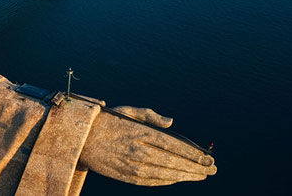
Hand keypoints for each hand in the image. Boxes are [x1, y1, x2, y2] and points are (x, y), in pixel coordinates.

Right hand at [78, 106, 215, 185]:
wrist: (79, 139)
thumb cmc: (107, 121)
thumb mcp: (127, 110)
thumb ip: (151, 115)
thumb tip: (172, 122)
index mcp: (139, 132)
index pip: (173, 145)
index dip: (193, 154)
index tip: (208, 158)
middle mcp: (137, 150)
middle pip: (173, 161)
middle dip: (195, 167)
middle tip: (212, 168)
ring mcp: (131, 165)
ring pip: (165, 173)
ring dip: (185, 175)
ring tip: (201, 175)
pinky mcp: (125, 175)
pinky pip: (152, 181)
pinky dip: (168, 180)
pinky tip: (179, 178)